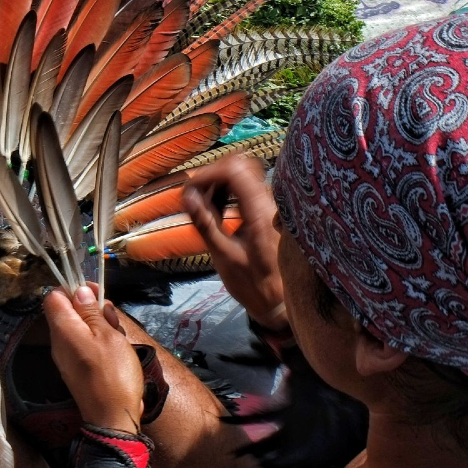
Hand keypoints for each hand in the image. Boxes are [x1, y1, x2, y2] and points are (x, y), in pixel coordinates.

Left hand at [43, 283, 143, 434]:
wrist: (113, 418)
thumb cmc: (113, 373)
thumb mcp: (107, 336)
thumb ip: (91, 312)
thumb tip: (78, 291)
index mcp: (63, 330)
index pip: (53, 297)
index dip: (72, 289)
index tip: (95, 292)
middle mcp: (59, 342)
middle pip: (67, 312)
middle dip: (91, 307)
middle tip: (112, 316)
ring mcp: (67, 357)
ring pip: (79, 328)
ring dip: (99, 325)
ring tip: (118, 335)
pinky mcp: (77, 369)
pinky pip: (84, 345)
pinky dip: (99, 341)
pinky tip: (116, 349)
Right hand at [182, 155, 287, 330]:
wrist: (279, 302)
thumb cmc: (253, 284)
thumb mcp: (223, 256)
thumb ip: (205, 223)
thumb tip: (187, 197)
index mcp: (259, 211)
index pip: (234, 170)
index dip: (207, 174)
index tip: (189, 191)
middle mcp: (268, 202)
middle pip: (241, 165)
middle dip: (213, 175)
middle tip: (194, 195)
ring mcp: (270, 206)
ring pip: (244, 175)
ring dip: (219, 183)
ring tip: (202, 204)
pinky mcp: (268, 212)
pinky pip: (248, 189)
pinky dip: (229, 192)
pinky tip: (216, 210)